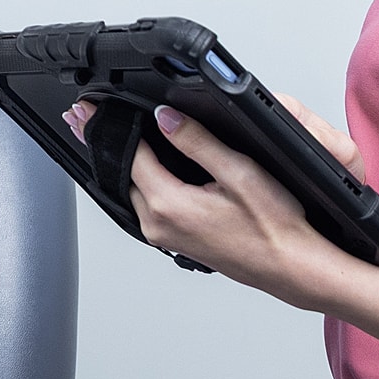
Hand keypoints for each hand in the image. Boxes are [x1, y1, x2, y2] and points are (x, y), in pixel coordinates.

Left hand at [65, 99, 364, 311]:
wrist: (294, 269)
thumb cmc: (277, 228)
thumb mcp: (239, 173)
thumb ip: (198, 142)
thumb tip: (165, 117)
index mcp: (169, 204)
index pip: (127, 154)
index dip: (105, 126)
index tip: (84, 109)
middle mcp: (159, 224)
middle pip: (123, 172)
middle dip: (106, 142)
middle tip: (84, 116)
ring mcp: (165, 236)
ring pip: (134, 189)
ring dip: (121, 162)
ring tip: (107, 135)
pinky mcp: (176, 240)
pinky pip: (148, 203)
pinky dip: (140, 181)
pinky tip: (143, 167)